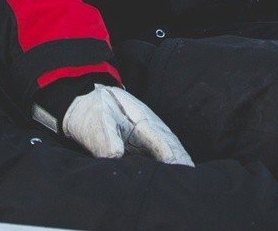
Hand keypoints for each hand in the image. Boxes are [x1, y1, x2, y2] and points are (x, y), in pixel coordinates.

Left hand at [33, 84, 192, 165]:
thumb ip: (105, 136)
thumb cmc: (91, 111)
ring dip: (178, 159)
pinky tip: (175, 170)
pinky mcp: (142, 139)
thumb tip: (115, 155)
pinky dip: (170, 159)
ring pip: (168, 146)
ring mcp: (146, 132)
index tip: (178, 165)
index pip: (158, 137)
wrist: (86, 100)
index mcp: (138, 119)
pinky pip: (159, 150)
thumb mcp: (96, 119)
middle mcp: (147, 125)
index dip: (169, 152)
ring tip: (189, 176)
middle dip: (181, 158)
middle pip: (169, 142)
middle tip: (191, 176)